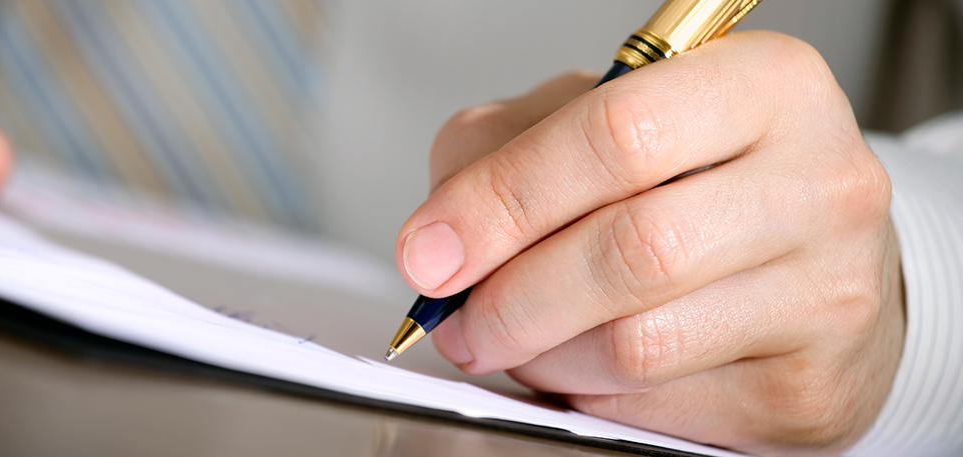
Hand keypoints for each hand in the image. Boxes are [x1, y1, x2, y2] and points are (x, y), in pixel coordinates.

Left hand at [396, 32, 903, 455]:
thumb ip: (508, 152)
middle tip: (458, 320)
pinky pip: (660, 409)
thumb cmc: (698, 180)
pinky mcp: (812, 388)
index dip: (502, 200)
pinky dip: (591, 395)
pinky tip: (585, 368)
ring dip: (543, 354)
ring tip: (517, 340)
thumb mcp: (601, 120)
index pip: (615, 134)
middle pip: (632, 250)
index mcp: (763, 85)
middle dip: (512, 297)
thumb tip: (437, 240)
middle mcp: (819, 183)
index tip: (429, 251)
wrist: (817, 259)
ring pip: (639, 345)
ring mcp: (830, 291)